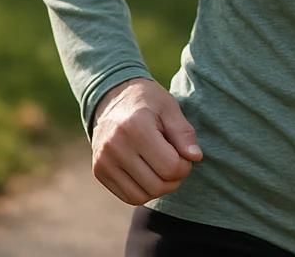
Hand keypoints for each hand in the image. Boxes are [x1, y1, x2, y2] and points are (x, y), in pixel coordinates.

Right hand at [90, 78, 201, 205]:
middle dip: (174, 179)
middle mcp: (115, 147)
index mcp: (136, 127)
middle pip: (156, 185)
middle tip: (177, 163)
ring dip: (160, 189)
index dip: (185, 165)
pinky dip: (144, 192)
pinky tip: (150, 174)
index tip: (185, 154)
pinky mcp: (98, 171)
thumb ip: (184, 133)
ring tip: (164, 170)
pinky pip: (127, 196)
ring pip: (141, 196)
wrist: (112, 97)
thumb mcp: (170, 108)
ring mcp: (103, 161)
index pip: (170, 167)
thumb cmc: (147, 102)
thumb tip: (195, 158)